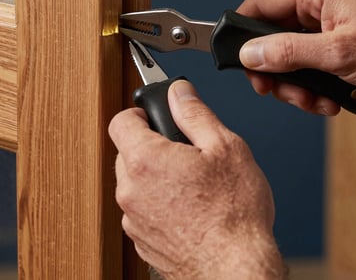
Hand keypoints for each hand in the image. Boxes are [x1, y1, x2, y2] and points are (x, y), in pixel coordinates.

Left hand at [109, 80, 284, 279]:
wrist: (235, 269)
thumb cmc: (233, 214)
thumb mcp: (225, 147)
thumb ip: (195, 113)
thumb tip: (179, 92)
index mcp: (145, 160)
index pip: (121, 121)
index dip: (140, 114)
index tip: (157, 117)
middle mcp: (130, 191)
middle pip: (127, 153)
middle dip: (152, 147)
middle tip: (186, 153)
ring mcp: (133, 220)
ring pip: (136, 184)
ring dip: (156, 179)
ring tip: (193, 185)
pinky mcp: (142, 242)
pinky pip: (143, 211)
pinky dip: (160, 205)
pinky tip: (191, 210)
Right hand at [237, 0, 355, 112]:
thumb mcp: (337, 54)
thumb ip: (288, 53)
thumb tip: (249, 53)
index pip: (261, 4)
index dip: (242, 32)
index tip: (236, 59)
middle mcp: (322, 4)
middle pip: (273, 35)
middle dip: (275, 69)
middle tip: (275, 91)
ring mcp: (332, 26)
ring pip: (292, 56)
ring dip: (297, 84)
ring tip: (313, 102)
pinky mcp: (341, 46)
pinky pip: (312, 66)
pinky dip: (315, 87)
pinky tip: (330, 101)